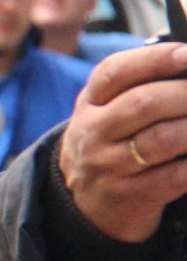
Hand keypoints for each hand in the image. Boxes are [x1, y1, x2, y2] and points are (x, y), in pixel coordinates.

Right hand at [57, 42, 186, 241]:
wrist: (83, 205)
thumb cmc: (110, 146)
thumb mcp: (107, 112)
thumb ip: (138, 84)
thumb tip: (183, 54)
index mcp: (90, 103)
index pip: (116, 72)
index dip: (156, 58)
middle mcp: (93, 132)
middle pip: (144, 103)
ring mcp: (108, 166)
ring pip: (162, 139)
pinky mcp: (128, 196)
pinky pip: (174, 177)